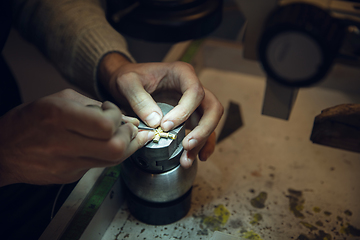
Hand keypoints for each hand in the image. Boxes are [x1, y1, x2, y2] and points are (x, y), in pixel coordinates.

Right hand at [0, 89, 153, 185]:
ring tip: (125, 135)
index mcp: (59, 116)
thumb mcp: (58, 99)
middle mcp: (63, 143)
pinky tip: (106, 145)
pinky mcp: (70, 176)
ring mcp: (67, 163)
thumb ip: (93, 105)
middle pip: (115, 148)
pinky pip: (100, 166)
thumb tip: (125, 117)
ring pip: (113, 161)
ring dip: (127, 147)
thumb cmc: (29, 121)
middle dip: (130, 136)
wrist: (3, 151)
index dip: (117, 117)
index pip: (105, 125)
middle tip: (127, 127)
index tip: (113, 111)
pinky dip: (110, 155)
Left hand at [99, 53, 222, 167]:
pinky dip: (203, 144)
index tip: (166, 125)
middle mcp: (192, 87)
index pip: (195, 92)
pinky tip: (198, 157)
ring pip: (209, 122)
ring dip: (201, 142)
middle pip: (212, 108)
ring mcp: (193, 103)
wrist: (126, 84)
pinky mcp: (190, 116)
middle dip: (203, 129)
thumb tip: (156, 122)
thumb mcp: (127, 83)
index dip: (184, 111)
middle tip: (186, 146)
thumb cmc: (129, 78)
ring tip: (186, 160)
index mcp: (182, 73)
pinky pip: (203, 130)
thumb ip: (139, 99)